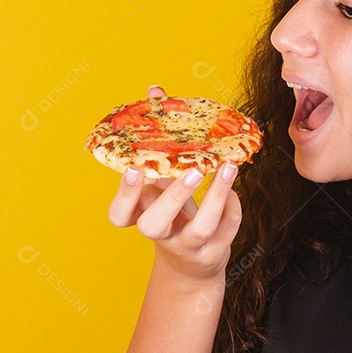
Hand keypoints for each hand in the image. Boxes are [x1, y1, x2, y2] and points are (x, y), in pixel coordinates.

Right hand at [107, 84, 242, 282]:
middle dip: (172, 196)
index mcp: (139, 214)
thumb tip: (155, 90)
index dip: (125, 194)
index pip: (119, 215)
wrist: (192, 262)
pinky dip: (232, 204)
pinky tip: (232, 186)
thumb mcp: (162, 176)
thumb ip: (158, 136)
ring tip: (228, 166)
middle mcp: (160, 233)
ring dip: (215, 196)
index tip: (135, 169)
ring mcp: (187, 246)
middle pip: (154, 225)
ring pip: (199, 229)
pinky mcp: (214, 251)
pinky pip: (226, 227)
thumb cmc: (172, 208)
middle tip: (192, 169)